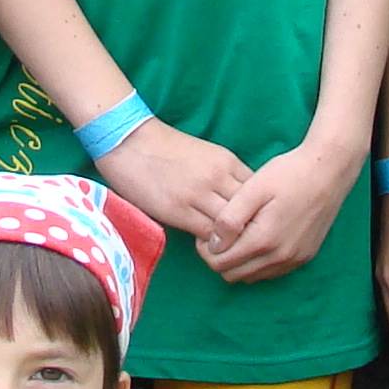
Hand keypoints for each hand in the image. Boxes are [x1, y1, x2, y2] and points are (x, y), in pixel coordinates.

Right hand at [94, 119, 251, 247]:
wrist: (129, 140)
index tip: (255, 222)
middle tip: (249, 242)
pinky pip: (208, 235)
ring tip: (230, 248)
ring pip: (231, 226)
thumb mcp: (205, 155)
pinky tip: (210, 246)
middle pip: (250, 211)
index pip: (258, 192)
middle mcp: (218, 177)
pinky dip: (213, 244)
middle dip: (251, 228)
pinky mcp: (179, 210)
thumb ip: (224, 176)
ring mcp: (199, 194)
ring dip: (232, 240)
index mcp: (227, 161)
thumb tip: (240, 202)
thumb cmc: (165, 148)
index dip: (259, 210)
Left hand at [208, 137, 359, 284]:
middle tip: (221, 233)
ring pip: (252, 277)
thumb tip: (213, 245)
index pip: (220, 264)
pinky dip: (258, 262)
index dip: (206, 250)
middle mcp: (280, 257)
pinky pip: (272, 272)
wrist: (329, 171)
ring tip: (239, 234)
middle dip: (221, 258)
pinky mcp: (304, 257)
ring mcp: (295, 259)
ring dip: (240, 262)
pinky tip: (259, 238)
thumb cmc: (288, 174)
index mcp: (263, 240)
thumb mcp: (252, 189)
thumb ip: (229, 219)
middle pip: (233, 275)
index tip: (208, 231)